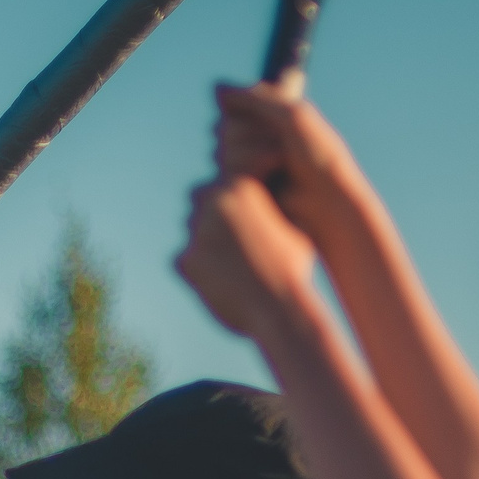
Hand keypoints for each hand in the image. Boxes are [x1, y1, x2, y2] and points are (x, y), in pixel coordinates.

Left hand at [177, 177, 319, 341]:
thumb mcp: (294, 224)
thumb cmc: (293, 265)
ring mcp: (197, 231)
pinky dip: (197, 263)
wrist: (277, 306)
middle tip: (224, 221)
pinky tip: (213, 276)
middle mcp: (215, 202)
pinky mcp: (185, 260)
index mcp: (244, 185)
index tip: (243, 198)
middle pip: (201, 193)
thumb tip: (274, 195)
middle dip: (212, 205)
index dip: (235, 183)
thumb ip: (273, 205)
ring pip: (191, 225)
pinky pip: (184, 256)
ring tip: (224, 250)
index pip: (229, 172)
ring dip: (203, 232)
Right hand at [213, 83, 366, 240]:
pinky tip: (266, 183)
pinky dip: (245, 175)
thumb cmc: (318, 157)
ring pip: (221, 153)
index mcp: (271, 117)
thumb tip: (215, 87)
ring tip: (279, 168)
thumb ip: (255, 99)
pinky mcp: (241, 191)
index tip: (275, 123)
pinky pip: (220, 178)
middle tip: (281, 149)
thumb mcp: (292, 116)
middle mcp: (256, 140)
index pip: (234, 105)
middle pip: (224, 129)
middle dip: (251, 137)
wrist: (326, 203)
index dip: (249, 114)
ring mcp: (246, 167)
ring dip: (251, 157)